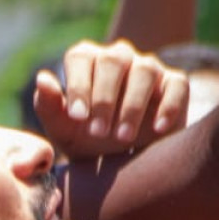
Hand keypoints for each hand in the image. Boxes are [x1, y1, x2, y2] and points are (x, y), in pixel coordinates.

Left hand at [35, 40, 189, 155]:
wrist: (123, 162)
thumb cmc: (87, 140)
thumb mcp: (63, 129)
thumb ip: (49, 105)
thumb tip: (42, 78)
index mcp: (87, 60)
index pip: (80, 58)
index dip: (78, 86)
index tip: (78, 118)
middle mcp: (118, 57)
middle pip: (112, 61)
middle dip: (104, 98)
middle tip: (98, 132)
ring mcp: (148, 67)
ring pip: (144, 70)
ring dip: (133, 105)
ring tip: (123, 138)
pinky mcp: (175, 83)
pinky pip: (176, 85)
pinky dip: (168, 106)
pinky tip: (158, 130)